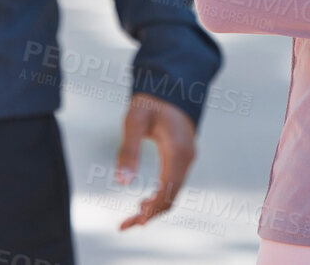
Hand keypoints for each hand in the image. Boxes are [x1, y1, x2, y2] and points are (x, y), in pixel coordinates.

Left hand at [113, 92, 197, 229]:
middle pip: (172, 197)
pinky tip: (146, 200)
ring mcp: (187, 157)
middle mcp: (187, 158)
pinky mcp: (183, 156)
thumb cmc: (151, 100)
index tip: (133, 222)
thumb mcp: (135, 121)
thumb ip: (128, 150)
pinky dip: (161, 195)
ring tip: (133, 215)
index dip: (151, 210)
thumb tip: (122, 183)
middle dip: (150, 213)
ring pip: (174, 191)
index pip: (167, 191)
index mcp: (178, 152)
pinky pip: (175, 183)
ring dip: (155, 206)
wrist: (171, 83)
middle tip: (125, 225)